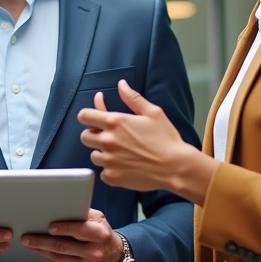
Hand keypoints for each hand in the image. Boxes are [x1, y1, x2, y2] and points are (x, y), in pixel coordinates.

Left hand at [20, 209, 123, 261]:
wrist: (115, 260)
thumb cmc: (102, 236)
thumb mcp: (99, 220)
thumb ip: (83, 214)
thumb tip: (61, 209)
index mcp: (100, 235)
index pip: (79, 230)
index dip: (63, 228)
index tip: (48, 227)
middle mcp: (94, 253)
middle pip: (62, 246)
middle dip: (41, 242)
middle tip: (27, 238)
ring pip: (58, 258)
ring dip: (41, 251)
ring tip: (29, 244)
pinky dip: (49, 259)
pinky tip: (41, 253)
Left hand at [78, 80, 215, 203]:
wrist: (175, 167)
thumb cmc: (166, 139)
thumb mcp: (152, 112)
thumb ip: (133, 97)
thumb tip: (121, 84)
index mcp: (115, 122)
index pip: (84, 116)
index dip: (87, 116)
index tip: (92, 119)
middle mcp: (108, 140)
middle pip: (84, 137)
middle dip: (93, 136)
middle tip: (108, 138)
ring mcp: (109, 160)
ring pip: (94, 155)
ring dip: (102, 153)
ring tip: (119, 154)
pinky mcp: (112, 177)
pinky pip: (102, 173)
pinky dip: (110, 170)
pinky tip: (123, 167)